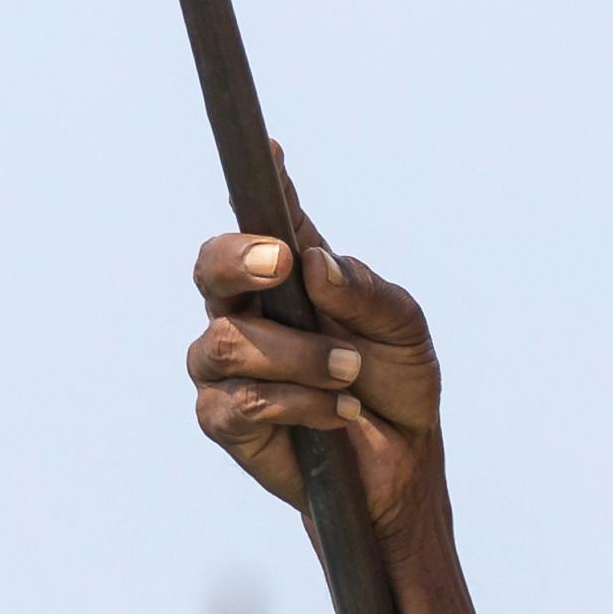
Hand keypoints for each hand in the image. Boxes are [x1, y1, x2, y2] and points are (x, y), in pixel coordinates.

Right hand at [188, 200, 444, 541]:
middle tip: (282, 262)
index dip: (260, 179)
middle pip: (209, 266)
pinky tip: (341, 412)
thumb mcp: (403, 330)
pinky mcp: (225, 419)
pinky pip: (242, 401)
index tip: (269, 148)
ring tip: (350, 373)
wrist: (400, 465)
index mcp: (288, 273)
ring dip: (299, 356)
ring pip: (230, 341)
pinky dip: (299, 403)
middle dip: (238, 258)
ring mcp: (227, 365)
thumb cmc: (396, 383)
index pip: (264, 216)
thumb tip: (316, 263)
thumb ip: (365, 292)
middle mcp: (246, 309)